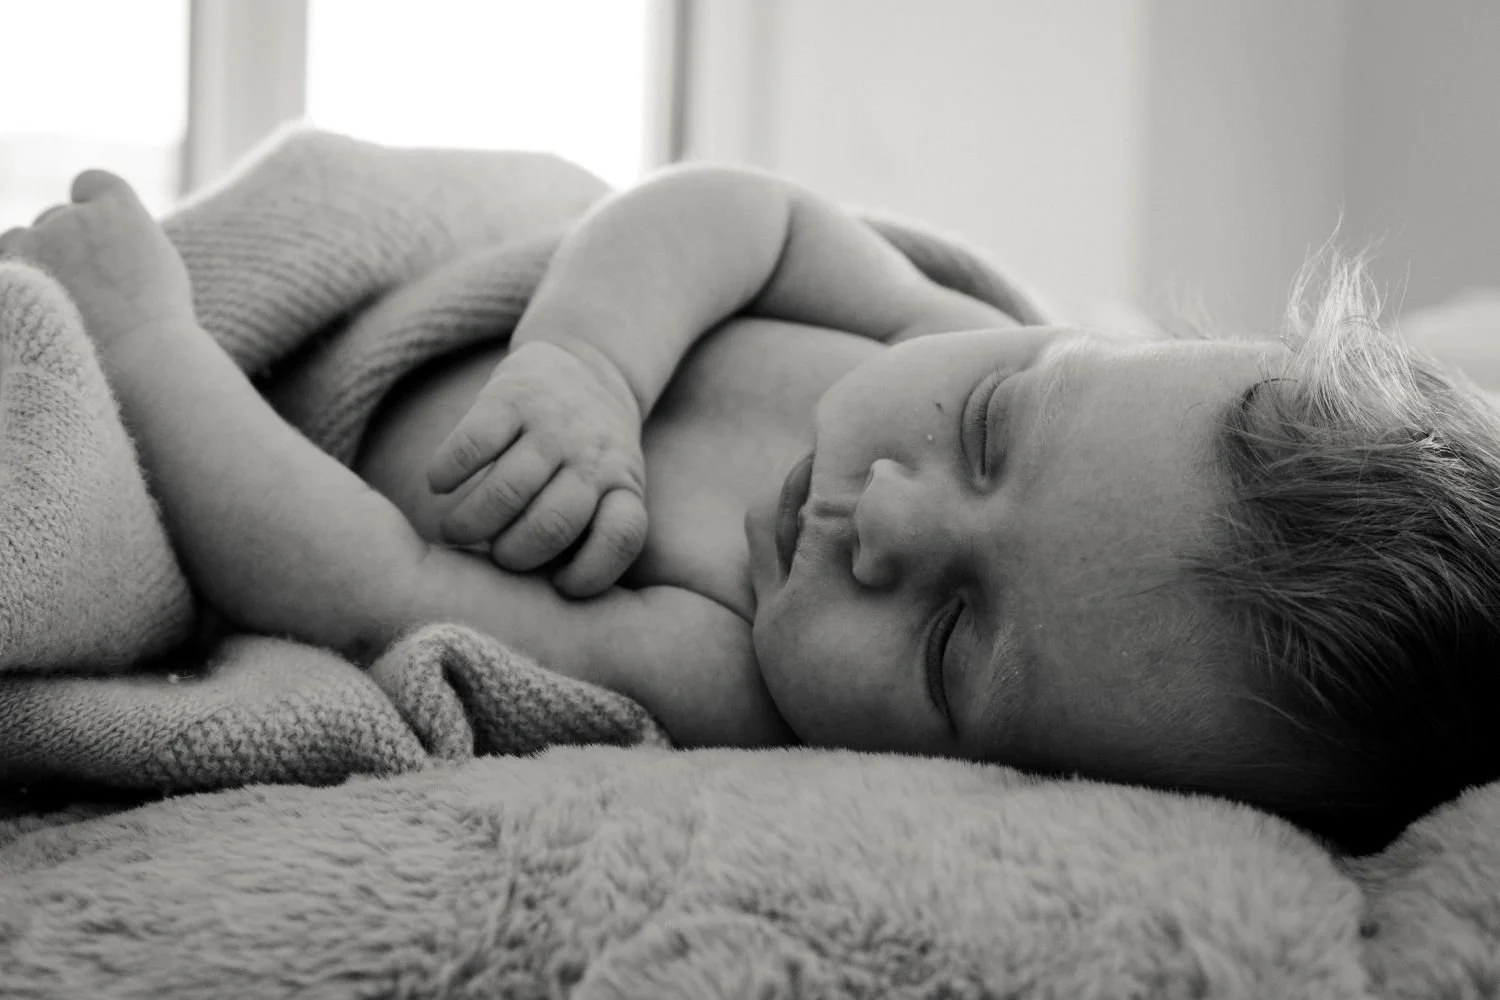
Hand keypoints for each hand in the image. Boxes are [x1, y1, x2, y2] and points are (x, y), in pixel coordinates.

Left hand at [0, 170, 193, 348]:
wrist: (144, 354)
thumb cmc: (162, 319)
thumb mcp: (160, 262)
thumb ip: (128, 237)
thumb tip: (106, 240)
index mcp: (118, 209)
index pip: (91, 183)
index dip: (90, 204)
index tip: (97, 233)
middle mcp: (74, 216)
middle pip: (56, 217)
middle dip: (64, 243)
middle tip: (86, 286)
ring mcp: (39, 243)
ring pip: (21, 238)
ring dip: (33, 259)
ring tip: (58, 300)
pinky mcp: (14, 274)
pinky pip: (4, 266)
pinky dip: (15, 283)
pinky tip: (37, 305)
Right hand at [427, 340, 648, 597]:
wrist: (588, 368)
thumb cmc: (588, 459)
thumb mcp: (611, 491)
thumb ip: (588, 536)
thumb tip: (530, 605)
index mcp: (622, 487)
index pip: (621, 536)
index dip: (590, 572)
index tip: (560, 585)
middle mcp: (591, 457)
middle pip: (553, 524)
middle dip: (512, 554)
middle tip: (490, 557)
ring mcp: (553, 425)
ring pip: (509, 488)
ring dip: (471, 521)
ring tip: (454, 530)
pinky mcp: (512, 394)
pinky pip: (474, 442)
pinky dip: (448, 471)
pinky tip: (440, 484)